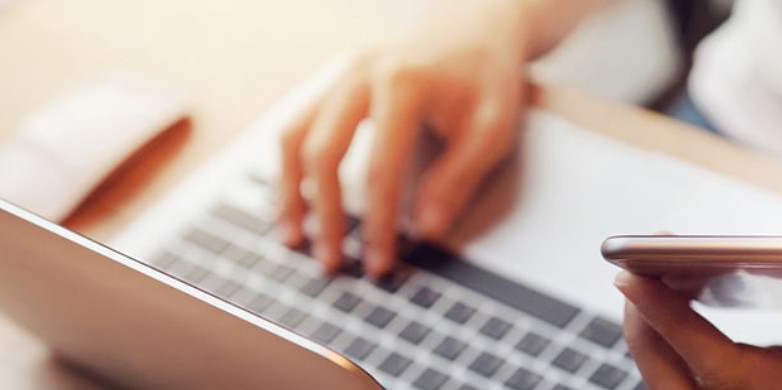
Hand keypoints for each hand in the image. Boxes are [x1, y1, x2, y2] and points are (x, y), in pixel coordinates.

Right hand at [278, 0, 529, 276]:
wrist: (475, 30)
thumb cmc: (485, 78)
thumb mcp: (492, 128)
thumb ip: (458, 178)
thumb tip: (426, 230)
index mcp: (402, 82)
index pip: (380, 168)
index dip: (376, 222)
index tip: (379, 262)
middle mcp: (360, 73)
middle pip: (322, 151)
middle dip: (323, 213)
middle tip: (331, 260)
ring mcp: (340, 75)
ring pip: (293, 136)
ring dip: (290, 192)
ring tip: (294, 238)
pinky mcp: (332, 84)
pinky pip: (296, 127)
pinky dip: (289, 169)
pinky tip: (294, 203)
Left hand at [616, 244, 781, 388]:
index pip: (733, 379)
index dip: (681, 332)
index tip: (635, 281)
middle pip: (691, 389)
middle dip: (649, 335)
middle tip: (629, 269)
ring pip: (690, 379)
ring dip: (656, 328)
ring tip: (645, 262)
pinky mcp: (768, 373)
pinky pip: (706, 358)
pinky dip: (680, 320)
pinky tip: (675, 271)